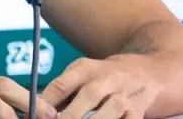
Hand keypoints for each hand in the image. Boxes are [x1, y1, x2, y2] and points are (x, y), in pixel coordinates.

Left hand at [41, 56, 161, 118]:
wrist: (146, 73)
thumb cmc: (102, 78)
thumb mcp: (80, 74)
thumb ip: (61, 92)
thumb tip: (36, 111)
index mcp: (85, 68)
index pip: (62, 84)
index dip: (48, 103)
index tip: (37, 116)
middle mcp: (106, 79)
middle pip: (87, 97)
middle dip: (70, 116)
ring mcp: (124, 96)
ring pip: (109, 111)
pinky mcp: (138, 112)